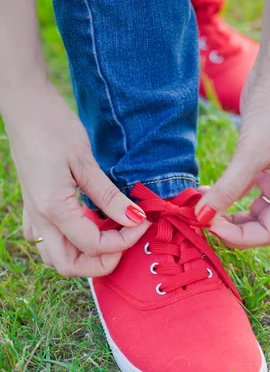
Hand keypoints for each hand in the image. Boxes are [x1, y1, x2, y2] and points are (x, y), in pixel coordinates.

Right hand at [4, 84, 149, 275]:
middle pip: (69, 266)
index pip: (93, 245)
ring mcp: (33, 214)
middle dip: (101, 264)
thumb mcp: (85, 162)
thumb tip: (135, 219)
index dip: (124, 240)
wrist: (24, 105)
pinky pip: (46, 240)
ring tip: (107, 234)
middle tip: (125, 241)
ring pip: (55, 258)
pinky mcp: (33, 207)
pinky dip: (67, 244)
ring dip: (83, 257)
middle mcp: (40, 219)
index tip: (142, 222)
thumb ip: (109, 197)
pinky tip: (85, 225)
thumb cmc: (53, 127)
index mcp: (53, 209)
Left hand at [196, 71, 269, 248]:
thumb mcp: (249, 154)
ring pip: (249, 213)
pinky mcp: (262, 168)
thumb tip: (201, 217)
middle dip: (230, 228)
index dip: (238, 236)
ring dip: (225, 214)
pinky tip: (205, 194)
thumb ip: (227, 189)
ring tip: (200, 209)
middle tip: (201, 220)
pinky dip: (225, 196)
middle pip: (258, 227)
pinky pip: (242, 193)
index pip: (267, 233)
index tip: (209, 225)